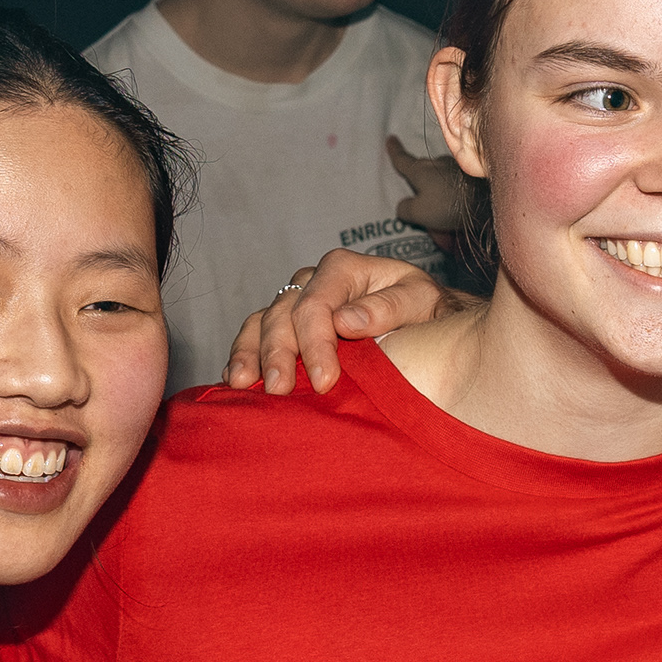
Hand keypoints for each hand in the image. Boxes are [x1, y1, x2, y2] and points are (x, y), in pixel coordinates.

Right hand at [224, 248, 462, 393]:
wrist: (423, 318)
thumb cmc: (425, 309)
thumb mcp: (421, 301)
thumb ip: (389, 308)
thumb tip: (346, 321)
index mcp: (343, 269)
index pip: (316, 305)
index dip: (316, 344)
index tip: (325, 382)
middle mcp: (312, 280)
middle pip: (282, 315)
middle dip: (278, 354)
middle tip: (279, 392)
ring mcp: (295, 302)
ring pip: (261, 322)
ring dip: (250, 354)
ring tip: (241, 384)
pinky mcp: (286, 325)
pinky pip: (255, 335)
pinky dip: (244, 357)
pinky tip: (236, 381)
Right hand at [387, 139, 480, 236]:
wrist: (488, 199)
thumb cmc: (449, 203)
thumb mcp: (419, 212)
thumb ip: (406, 209)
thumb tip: (402, 206)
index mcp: (420, 170)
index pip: (402, 159)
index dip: (394, 151)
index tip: (391, 139)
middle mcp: (438, 163)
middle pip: (424, 172)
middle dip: (421, 188)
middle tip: (422, 206)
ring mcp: (457, 169)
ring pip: (441, 183)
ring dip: (439, 201)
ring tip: (443, 226)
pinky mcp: (474, 177)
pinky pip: (456, 191)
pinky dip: (454, 204)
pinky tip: (458, 224)